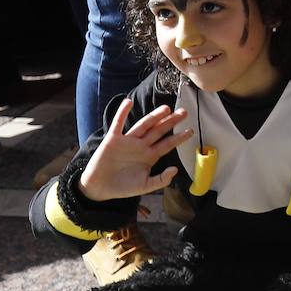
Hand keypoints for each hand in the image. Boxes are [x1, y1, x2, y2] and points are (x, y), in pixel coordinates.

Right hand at [77, 99, 192, 201]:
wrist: (100, 188)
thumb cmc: (123, 187)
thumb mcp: (145, 186)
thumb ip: (161, 180)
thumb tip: (175, 170)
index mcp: (150, 156)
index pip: (167, 144)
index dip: (179, 137)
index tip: (190, 131)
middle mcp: (141, 146)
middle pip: (159, 131)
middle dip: (171, 121)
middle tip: (184, 112)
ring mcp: (127, 141)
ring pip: (143, 125)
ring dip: (154, 116)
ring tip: (166, 108)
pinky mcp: (113, 139)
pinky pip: (118, 124)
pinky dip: (122, 113)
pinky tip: (128, 102)